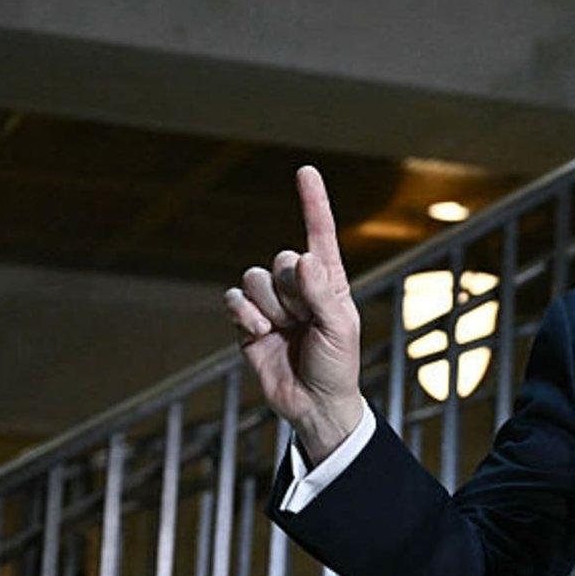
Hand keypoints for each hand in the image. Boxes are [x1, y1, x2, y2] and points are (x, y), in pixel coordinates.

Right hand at [224, 166, 362, 461]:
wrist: (314, 403)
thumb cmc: (338, 365)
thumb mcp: (340, 329)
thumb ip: (321, 293)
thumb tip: (301, 257)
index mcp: (329, 281)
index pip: (319, 234)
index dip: (313, 202)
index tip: (306, 171)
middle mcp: (299, 285)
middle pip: (280, 260)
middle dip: (292, 292)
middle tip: (306, 322)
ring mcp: (272, 302)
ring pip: (255, 279)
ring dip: (270, 308)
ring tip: (286, 332)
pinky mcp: (248, 321)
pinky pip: (235, 300)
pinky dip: (245, 316)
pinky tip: (261, 335)